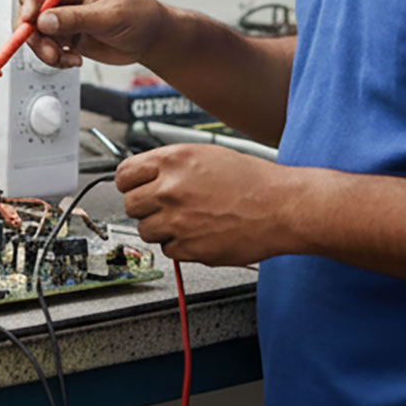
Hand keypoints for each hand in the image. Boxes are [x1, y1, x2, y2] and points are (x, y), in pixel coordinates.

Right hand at [18, 0, 170, 68]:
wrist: (151, 40)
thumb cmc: (140, 16)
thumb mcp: (110, 15)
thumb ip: (76, 18)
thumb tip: (44, 20)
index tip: (30, 18)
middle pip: (31, 5)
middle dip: (33, 29)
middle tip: (45, 47)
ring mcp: (64, 15)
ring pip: (35, 30)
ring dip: (43, 48)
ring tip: (62, 58)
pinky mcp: (65, 35)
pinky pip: (46, 46)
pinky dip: (53, 57)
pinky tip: (72, 60)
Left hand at [115, 145, 303, 266]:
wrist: (281, 207)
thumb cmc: (253, 181)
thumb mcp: (207, 155)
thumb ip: (172, 165)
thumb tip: (147, 175)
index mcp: (172, 161)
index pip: (124, 175)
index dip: (130, 184)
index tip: (135, 189)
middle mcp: (169, 189)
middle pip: (130, 205)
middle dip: (145, 207)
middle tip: (166, 207)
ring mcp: (177, 220)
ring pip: (146, 230)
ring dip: (162, 228)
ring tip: (187, 220)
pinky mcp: (188, 247)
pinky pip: (168, 250)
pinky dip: (180, 245)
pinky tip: (200, 233)